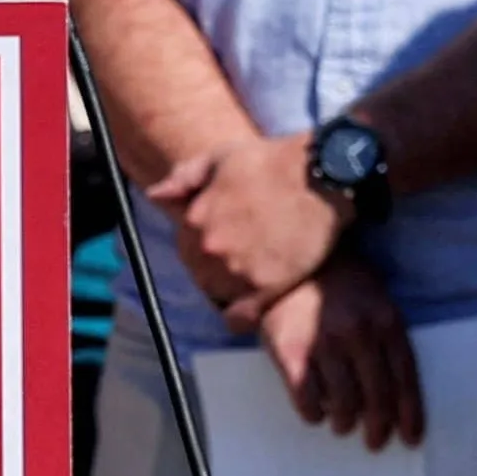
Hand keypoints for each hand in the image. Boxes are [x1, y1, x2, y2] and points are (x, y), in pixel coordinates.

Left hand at [152, 132, 346, 312]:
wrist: (322, 177)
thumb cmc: (273, 161)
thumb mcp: (220, 158)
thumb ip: (183, 178)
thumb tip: (154, 196)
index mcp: (195, 219)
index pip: (185, 249)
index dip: (202, 248)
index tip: (222, 245)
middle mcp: (211, 248)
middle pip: (201, 274)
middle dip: (216, 269)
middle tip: (242, 259)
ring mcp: (238, 270)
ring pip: (220, 294)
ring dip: (231, 288)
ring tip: (253, 274)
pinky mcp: (269, 287)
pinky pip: (242, 317)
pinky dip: (243, 315)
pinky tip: (254, 304)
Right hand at [234, 252, 423, 450]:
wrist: (286, 254)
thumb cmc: (339, 280)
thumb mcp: (376, 297)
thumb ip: (388, 335)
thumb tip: (396, 389)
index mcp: (386, 320)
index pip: (405, 378)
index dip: (410, 413)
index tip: (411, 439)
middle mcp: (358, 333)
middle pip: (376, 395)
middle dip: (379, 426)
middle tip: (375, 442)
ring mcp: (323, 342)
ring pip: (342, 402)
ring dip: (345, 422)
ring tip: (342, 426)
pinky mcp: (289, 350)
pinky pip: (306, 397)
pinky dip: (313, 413)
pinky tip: (315, 413)